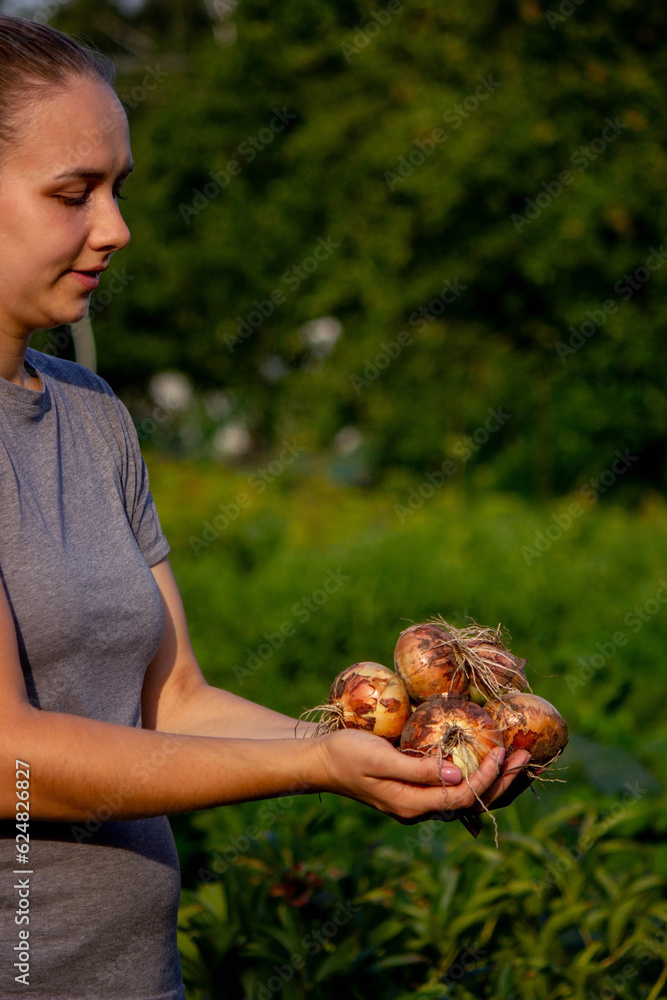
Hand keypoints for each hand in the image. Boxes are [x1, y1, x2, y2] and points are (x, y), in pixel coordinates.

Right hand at [313, 728, 528, 824]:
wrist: (320, 760)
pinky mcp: (416, 785)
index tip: (502, 751)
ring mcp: (419, 799)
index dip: (488, 776)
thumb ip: (417, 769)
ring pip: (468, 796)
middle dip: (504, 781)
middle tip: (527, 755)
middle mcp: (420, 808)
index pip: (463, 796)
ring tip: (518, 757)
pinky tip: (487, 755)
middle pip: (473, 801)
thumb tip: (457, 775)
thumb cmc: (346, 754)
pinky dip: (478, 772)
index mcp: (413, 805)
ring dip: (496, 779)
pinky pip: (456, 785)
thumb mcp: (379, 759)